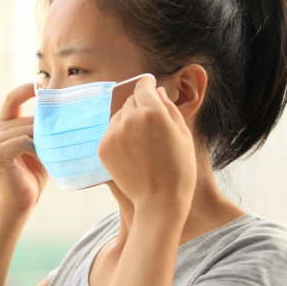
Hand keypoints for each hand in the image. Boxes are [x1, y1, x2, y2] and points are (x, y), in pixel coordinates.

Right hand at [0, 83, 48, 212]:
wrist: (22, 202)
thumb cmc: (34, 174)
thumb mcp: (41, 145)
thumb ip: (43, 127)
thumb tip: (62, 107)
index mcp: (5, 125)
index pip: (13, 98)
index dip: (27, 88)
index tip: (44, 83)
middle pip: (26, 117)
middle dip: (45, 126)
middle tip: (60, 137)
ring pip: (25, 129)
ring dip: (42, 140)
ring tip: (50, 152)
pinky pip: (21, 141)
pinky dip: (35, 148)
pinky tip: (41, 157)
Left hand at [97, 76, 195, 212]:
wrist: (160, 200)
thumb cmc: (179, 168)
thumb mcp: (183, 134)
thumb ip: (169, 108)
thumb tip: (157, 91)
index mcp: (152, 111)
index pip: (143, 86)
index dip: (147, 85)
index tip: (148, 85)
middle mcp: (129, 119)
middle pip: (130, 101)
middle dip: (140, 106)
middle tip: (152, 123)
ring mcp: (113, 133)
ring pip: (119, 116)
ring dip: (129, 121)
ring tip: (144, 142)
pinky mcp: (103, 147)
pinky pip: (111, 133)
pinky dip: (119, 137)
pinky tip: (133, 152)